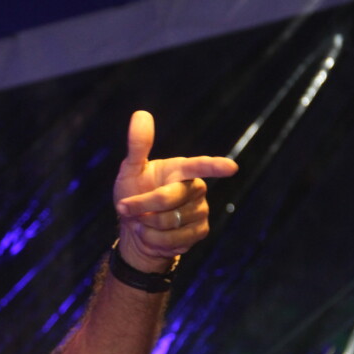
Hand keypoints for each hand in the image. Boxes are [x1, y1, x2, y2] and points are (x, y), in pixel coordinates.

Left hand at [113, 111, 237, 272]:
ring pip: (170, 222)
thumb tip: (141, 113)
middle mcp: (196, 188)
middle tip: (123, 207)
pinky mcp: (199, 232)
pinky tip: (149, 235)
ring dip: (145, 225)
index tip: (230, 167)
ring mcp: (200, 211)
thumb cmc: (133, 193)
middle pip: (168, 199)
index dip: (214, 167)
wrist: (134, 228)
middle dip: (141, 205)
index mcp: (181, 170)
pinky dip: (152, 240)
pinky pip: (172, 240)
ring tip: (141, 221)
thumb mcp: (130, 170)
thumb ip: (138, 146)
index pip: (199, 166)